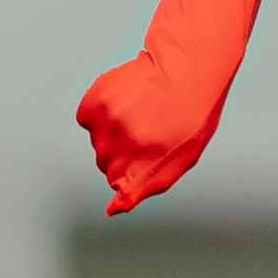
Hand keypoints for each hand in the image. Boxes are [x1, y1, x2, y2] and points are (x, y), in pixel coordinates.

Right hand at [75, 56, 214, 214]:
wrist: (188, 67)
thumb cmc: (190, 116)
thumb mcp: (182, 158)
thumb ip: (146, 187)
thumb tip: (111, 209)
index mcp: (147, 159)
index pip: (121, 188)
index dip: (134, 175)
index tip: (146, 157)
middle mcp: (124, 142)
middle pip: (106, 166)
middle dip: (123, 155)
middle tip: (148, 131)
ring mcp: (108, 119)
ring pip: (97, 144)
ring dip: (112, 134)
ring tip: (140, 114)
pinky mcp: (96, 100)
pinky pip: (87, 120)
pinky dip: (100, 115)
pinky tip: (124, 103)